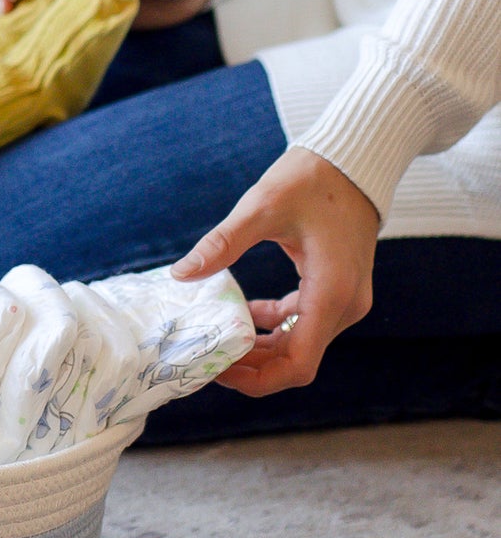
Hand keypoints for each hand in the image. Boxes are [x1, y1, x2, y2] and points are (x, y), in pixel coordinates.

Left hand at [172, 148, 380, 394]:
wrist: (356, 159)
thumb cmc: (314, 178)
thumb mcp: (262, 207)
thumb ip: (222, 244)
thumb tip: (181, 274)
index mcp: (332, 293)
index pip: (298, 364)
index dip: (257, 379)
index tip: (218, 371)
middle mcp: (345, 306)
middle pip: (296, 361)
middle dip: (251, 367)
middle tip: (206, 358)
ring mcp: (344, 300)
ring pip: (298, 345)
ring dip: (259, 349)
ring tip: (216, 341)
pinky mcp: (337, 289)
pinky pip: (302, 323)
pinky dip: (271, 327)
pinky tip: (242, 315)